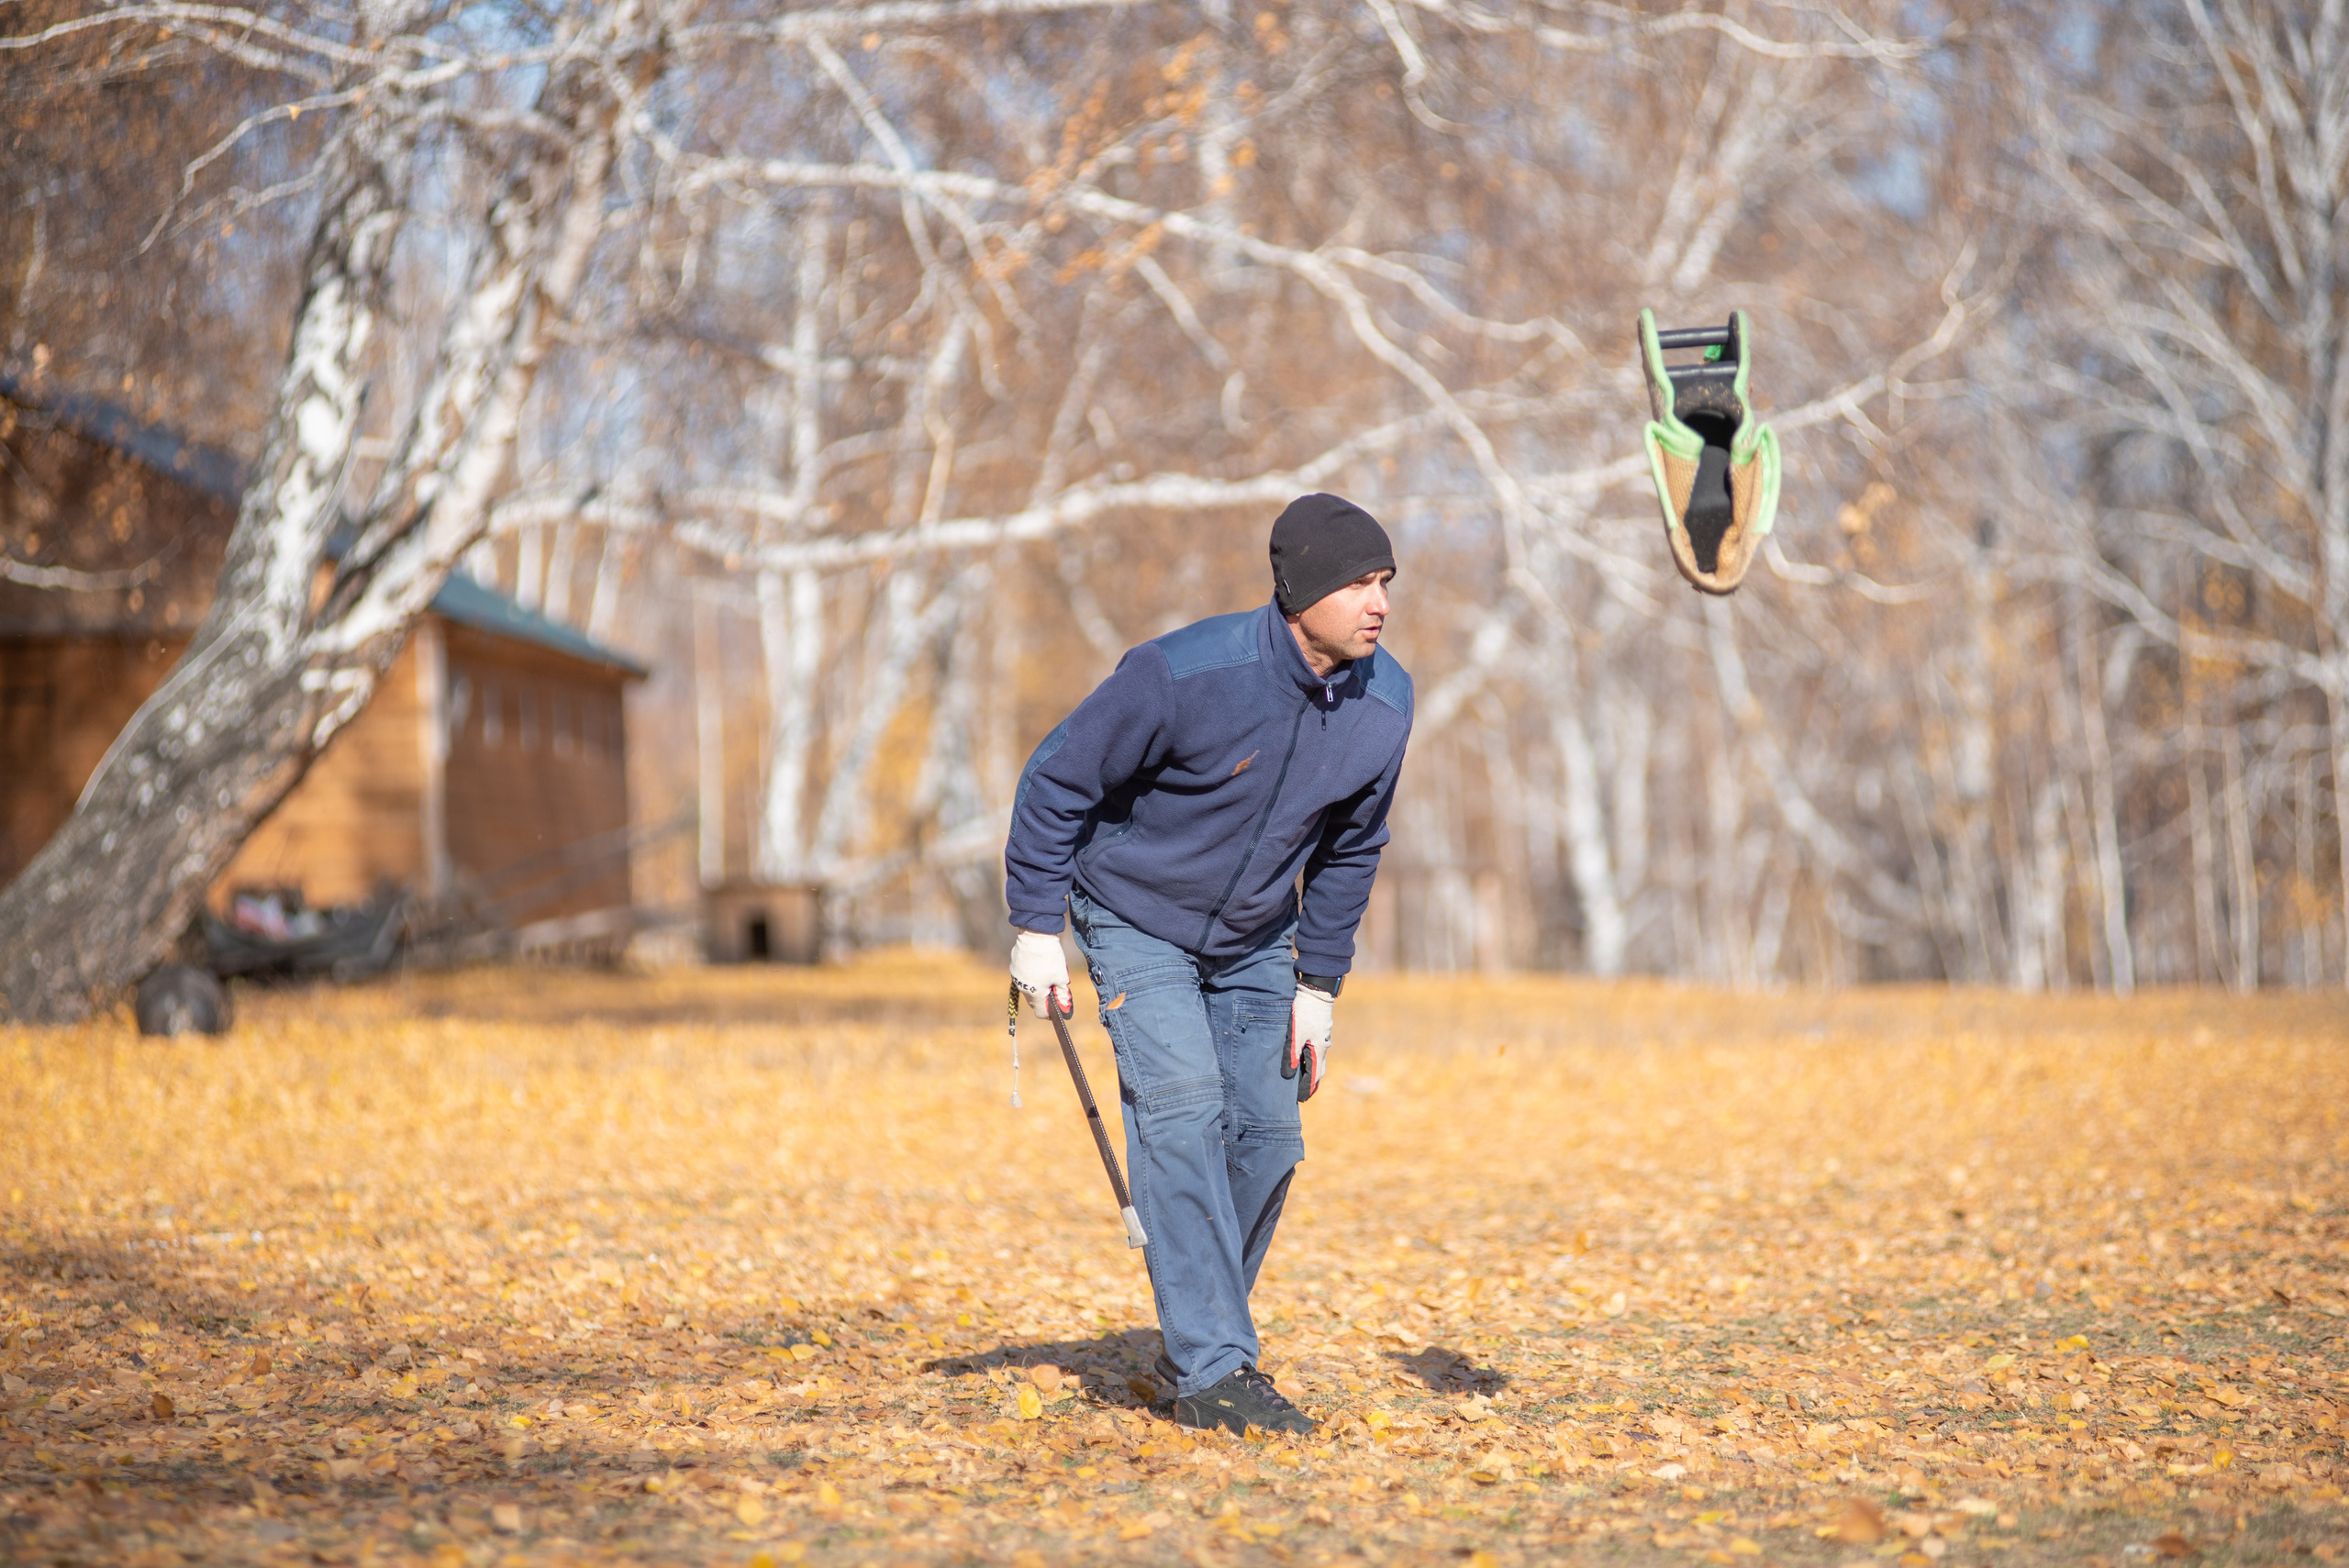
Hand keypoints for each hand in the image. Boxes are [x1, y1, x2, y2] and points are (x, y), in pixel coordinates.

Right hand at [1010, 929, 1070, 1016]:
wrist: (1035, 934)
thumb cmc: (1050, 957)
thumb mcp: (1061, 976)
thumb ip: (1062, 993)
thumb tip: (1064, 1005)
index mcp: (1034, 994)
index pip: (1041, 1013)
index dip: (1051, 1012)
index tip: (1059, 1003)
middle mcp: (1022, 988)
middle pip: (1034, 1000)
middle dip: (1045, 997)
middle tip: (1056, 986)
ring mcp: (1016, 976)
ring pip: (1028, 987)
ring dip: (1038, 985)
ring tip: (1048, 972)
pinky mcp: (1014, 966)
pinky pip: (1023, 976)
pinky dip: (1032, 975)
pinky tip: (1039, 964)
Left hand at [1287, 982, 1332, 1099]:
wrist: (1317, 990)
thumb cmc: (1305, 1012)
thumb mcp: (1295, 1033)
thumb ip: (1291, 1054)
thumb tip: (1288, 1074)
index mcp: (1318, 1050)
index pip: (1313, 1076)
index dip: (1307, 1088)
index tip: (1302, 1099)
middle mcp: (1323, 1046)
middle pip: (1319, 1070)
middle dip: (1312, 1082)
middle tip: (1304, 1094)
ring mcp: (1322, 1038)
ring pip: (1318, 1060)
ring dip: (1311, 1071)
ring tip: (1303, 1079)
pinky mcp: (1319, 1030)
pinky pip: (1316, 1050)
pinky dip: (1311, 1059)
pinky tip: (1303, 1057)